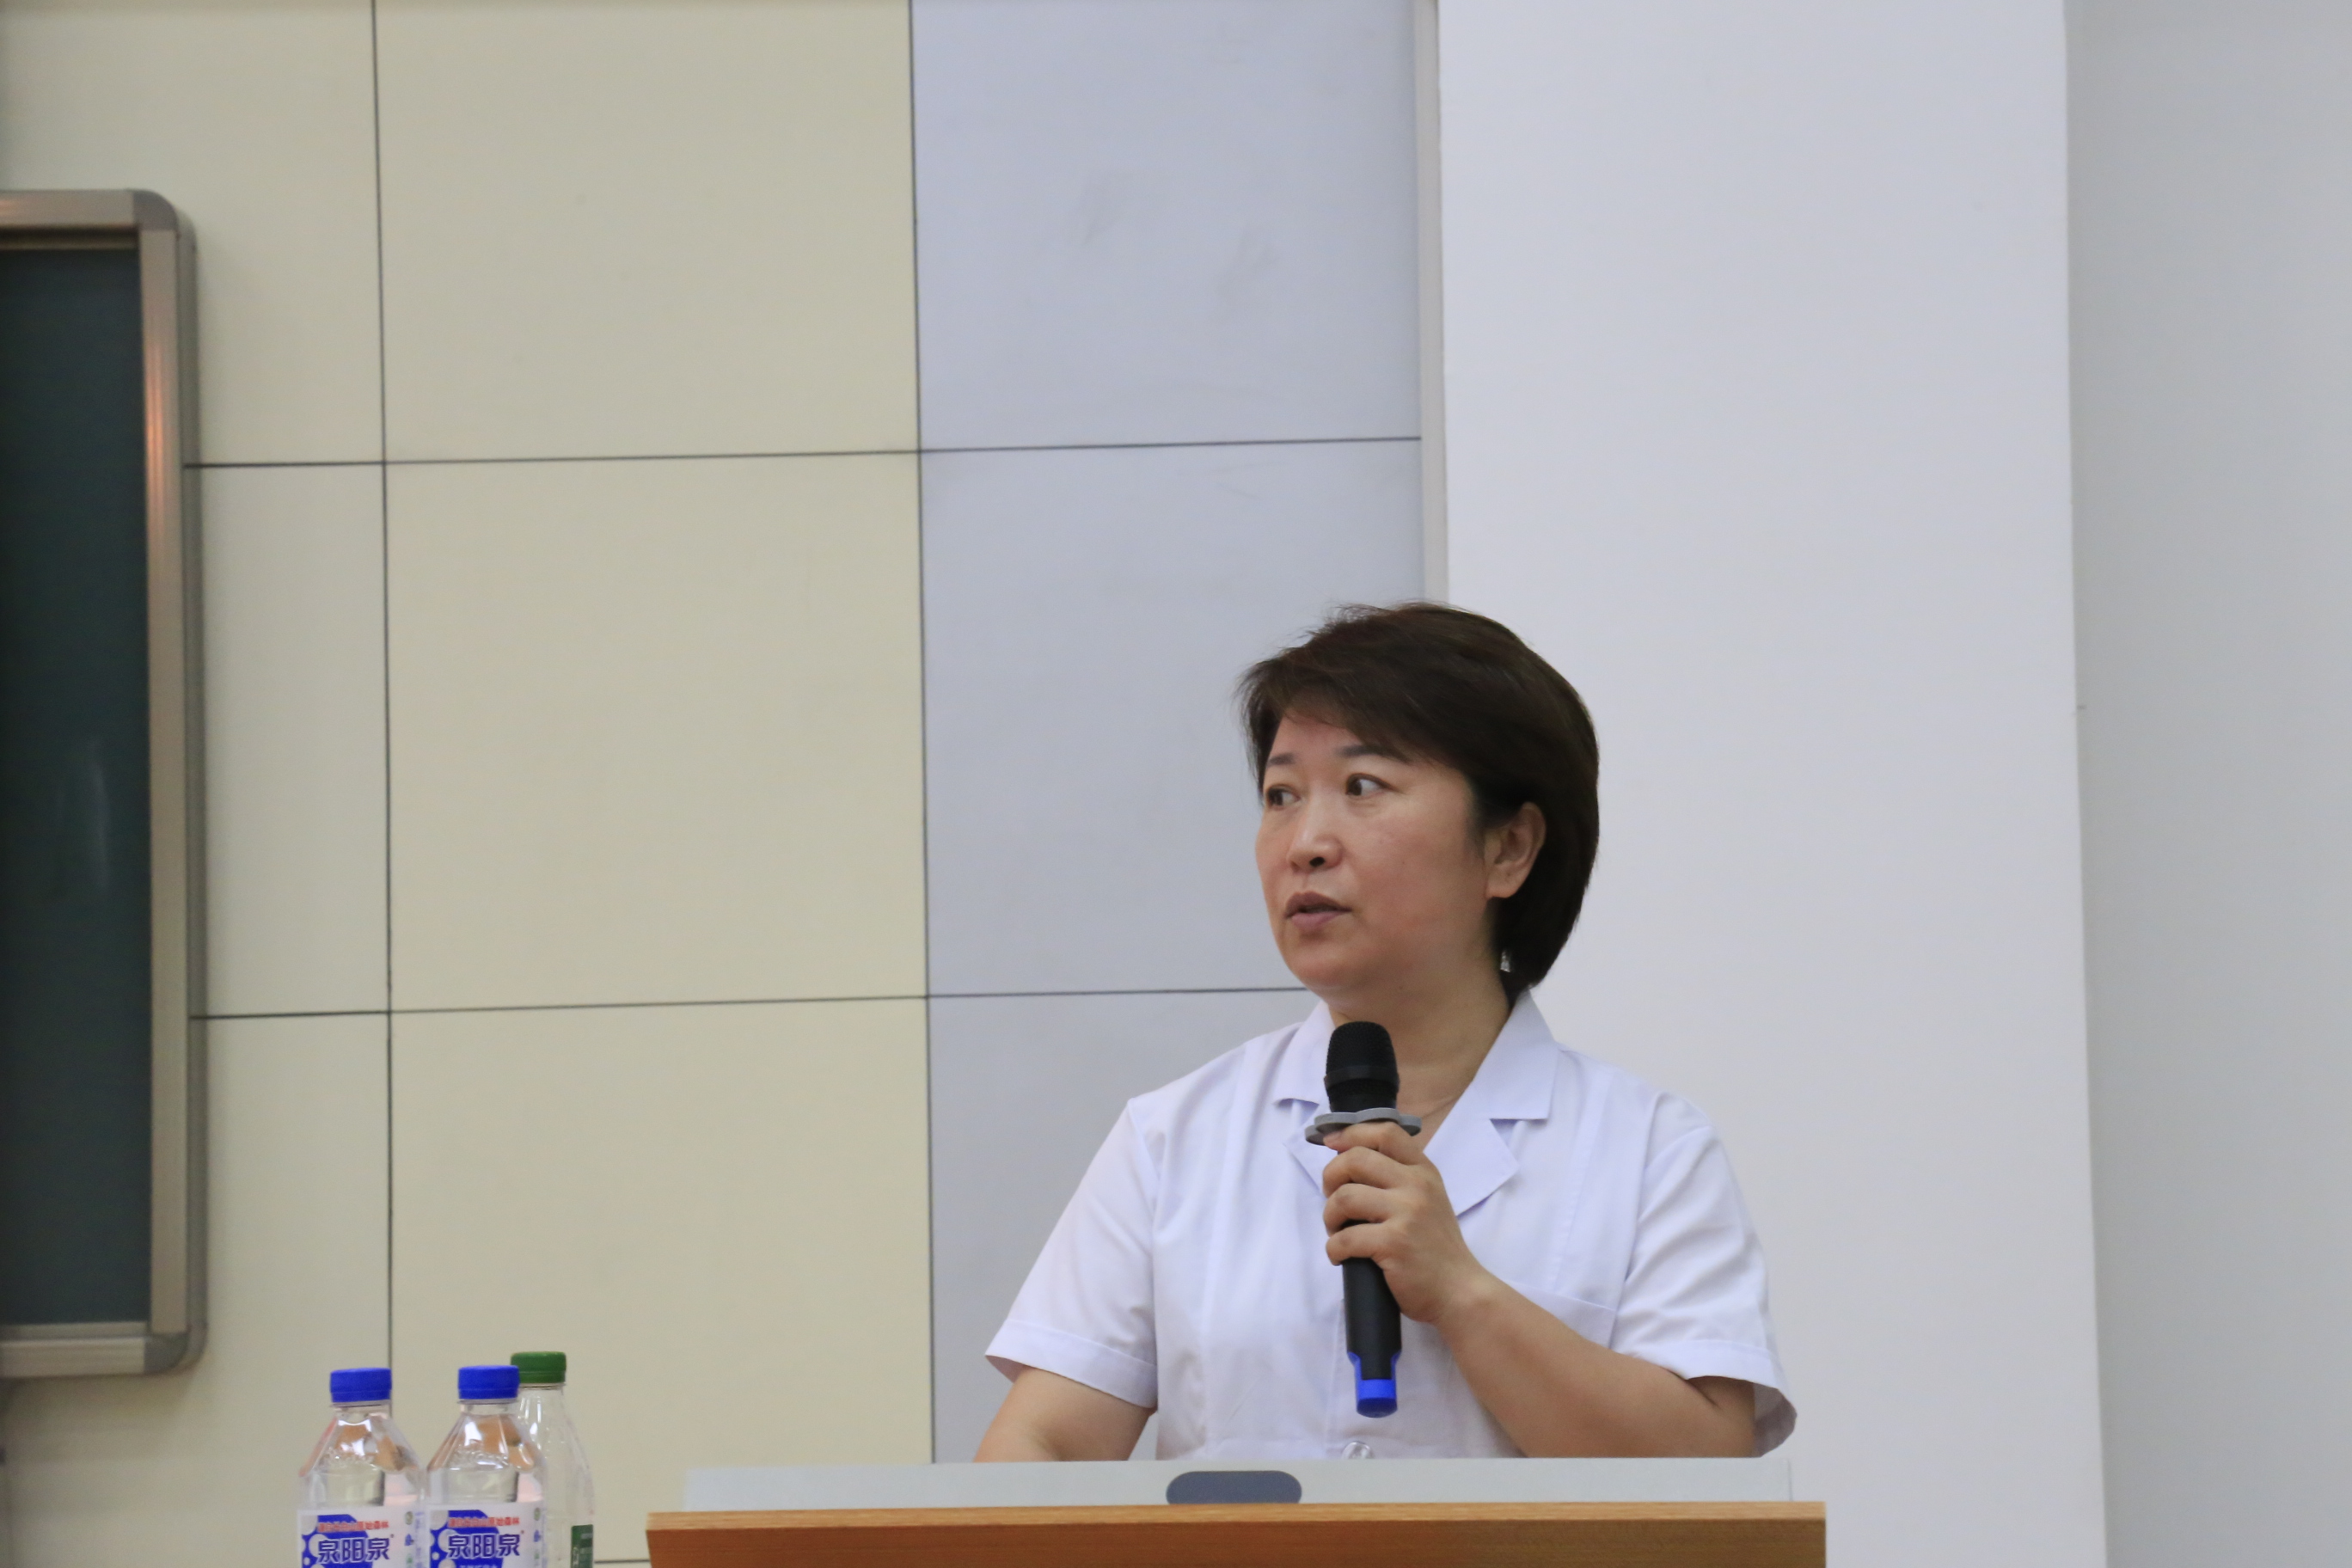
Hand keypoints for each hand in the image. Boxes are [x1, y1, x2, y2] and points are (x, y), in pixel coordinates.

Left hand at [1319, 1120, 1495, 1326]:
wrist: (1459, 1291)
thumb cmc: (1436, 1248)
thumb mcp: (1428, 1200)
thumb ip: (1399, 1179)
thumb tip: (1350, 1160)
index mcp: (1424, 1171)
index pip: (1386, 1132)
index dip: (1351, 1133)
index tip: (1331, 1144)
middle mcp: (1416, 1185)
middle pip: (1356, 1159)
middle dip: (1330, 1177)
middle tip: (1332, 1200)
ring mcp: (1406, 1213)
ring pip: (1344, 1197)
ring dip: (1329, 1216)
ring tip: (1337, 1231)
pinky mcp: (1394, 1243)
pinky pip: (1345, 1237)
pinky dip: (1334, 1248)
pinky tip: (1341, 1256)